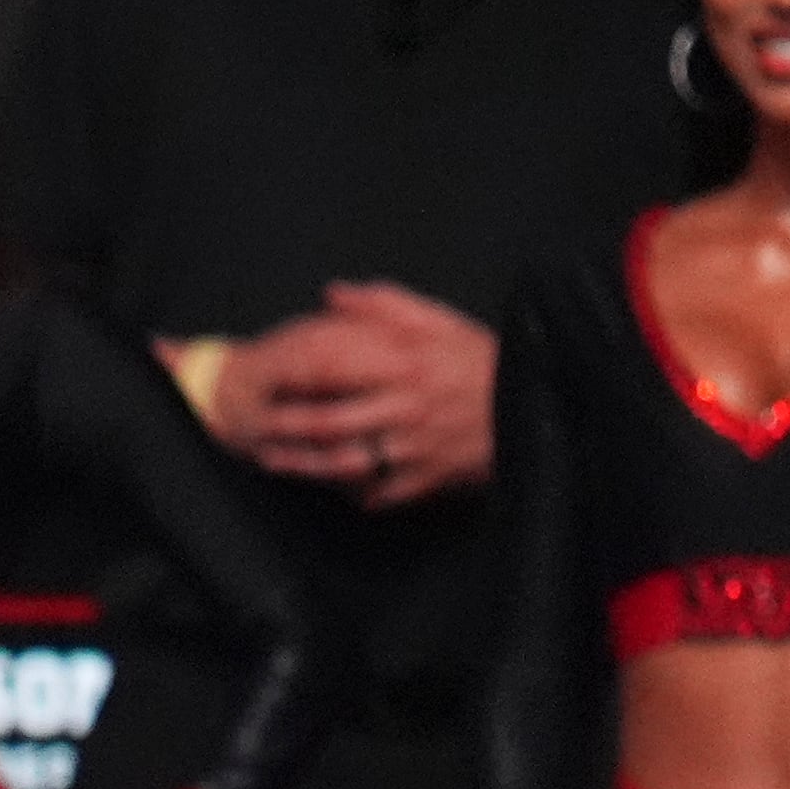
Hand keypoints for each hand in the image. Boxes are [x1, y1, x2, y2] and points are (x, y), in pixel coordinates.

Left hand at [206, 283, 495, 508]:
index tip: (264, 376)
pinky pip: (379, 492)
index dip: (293, 377)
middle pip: (329, 422)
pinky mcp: (427, 477)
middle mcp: (405, 408)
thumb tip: (333, 294)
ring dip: (303, 465)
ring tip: (270, 461)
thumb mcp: (439, 320)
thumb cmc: (483, 359)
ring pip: (345, 462)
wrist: (537, 403)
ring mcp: (414, 447)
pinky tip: (327, 491)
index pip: (335, 371)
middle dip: (285, 428)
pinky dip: (351, 494)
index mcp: (405, 366)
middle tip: (252, 427)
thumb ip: (384, 305)